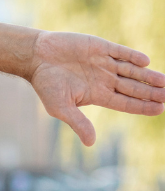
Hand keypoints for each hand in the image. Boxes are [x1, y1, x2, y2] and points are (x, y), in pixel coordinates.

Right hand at [28, 31, 164, 145]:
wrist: (37, 58)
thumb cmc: (45, 85)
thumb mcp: (60, 108)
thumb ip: (78, 123)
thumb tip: (91, 143)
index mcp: (97, 95)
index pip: (126, 103)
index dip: (143, 106)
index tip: (161, 109)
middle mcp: (104, 80)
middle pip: (134, 87)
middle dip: (152, 92)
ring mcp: (104, 63)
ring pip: (132, 71)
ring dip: (149, 76)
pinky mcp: (101, 47)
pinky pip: (121, 52)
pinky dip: (133, 57)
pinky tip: (146, 61)